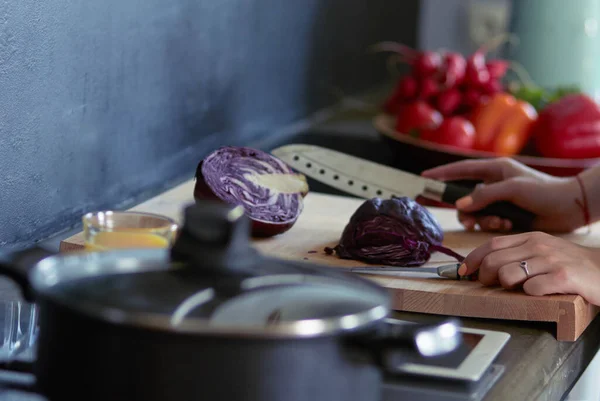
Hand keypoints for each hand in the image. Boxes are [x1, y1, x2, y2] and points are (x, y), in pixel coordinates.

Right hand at [421, 158, 582, 232]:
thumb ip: (484, 196)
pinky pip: (486, 220)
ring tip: (497, 222)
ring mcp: (498, 199)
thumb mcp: (512, 189)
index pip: (461, 169)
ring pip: (474, 211)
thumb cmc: (544, 191)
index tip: (424, 178)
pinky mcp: (504, 213)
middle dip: (462, 207)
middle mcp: (493, 183)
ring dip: (481, 219)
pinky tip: (506, 224)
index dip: (442, 173)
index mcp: (494, 169)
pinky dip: (492, 224)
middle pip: (464, 195)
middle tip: (458, 216)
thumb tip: (460, 205)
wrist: (569, 208)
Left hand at [459, 232, 599, 305]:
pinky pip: (531, 289)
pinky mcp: (563, 277)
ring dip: (506, 287)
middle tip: (488, 285)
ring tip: (519, 288)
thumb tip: (482, 266)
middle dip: (483, 277)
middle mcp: (538, 245)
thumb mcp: (542, 250)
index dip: (472, 259)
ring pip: (508, 275)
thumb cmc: (568, 264)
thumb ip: (516, 254)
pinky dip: (530, 295)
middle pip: (493, 261)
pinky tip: (540, 293)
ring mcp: (550, 260)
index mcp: (530, 237)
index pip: (491, 244)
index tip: (462, 271)